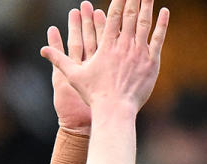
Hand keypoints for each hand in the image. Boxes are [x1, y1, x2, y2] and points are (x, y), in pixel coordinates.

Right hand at [41, 0, 169, 112]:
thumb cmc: (94, 95)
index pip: (112, 16)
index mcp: (107, 45)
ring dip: (147, 5)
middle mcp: (123, 45)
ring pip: (144, 23)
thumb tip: (42, 50)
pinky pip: (158, 39)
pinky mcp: (151, 62)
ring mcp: (139, 52)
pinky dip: (162, 24)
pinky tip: (164, 12)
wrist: (115, 109)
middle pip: (129, 15)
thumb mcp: (73, 76)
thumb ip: (59, 59)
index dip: (118, 0)